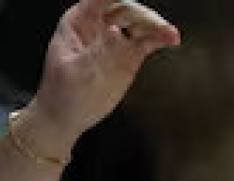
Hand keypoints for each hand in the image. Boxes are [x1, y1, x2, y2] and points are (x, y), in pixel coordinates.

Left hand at [26, 0, 180, 145]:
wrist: (66, 116)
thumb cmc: (62, 92)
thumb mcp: (75, 72)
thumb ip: (96, 51)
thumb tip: (114, 31)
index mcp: (79, 19)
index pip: (101, 0)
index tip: (136, 9)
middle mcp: (98, 23)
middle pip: (125, 8)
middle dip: (142, 15)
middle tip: (156, 26)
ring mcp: (115, 38)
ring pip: (139, 22)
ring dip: (155, 25)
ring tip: (170, 33)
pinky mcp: (128, 54)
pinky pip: (147, 41)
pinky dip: (159, 38)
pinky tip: (171, 38)